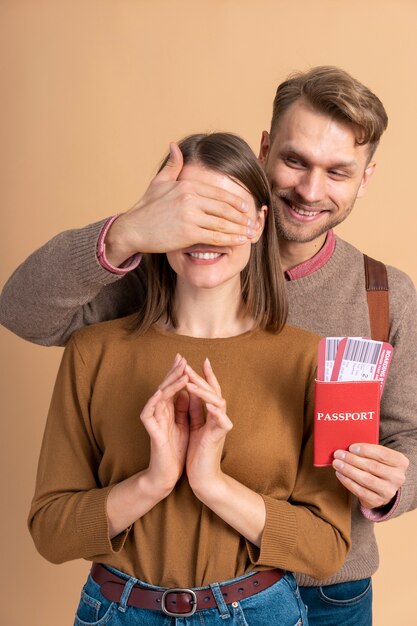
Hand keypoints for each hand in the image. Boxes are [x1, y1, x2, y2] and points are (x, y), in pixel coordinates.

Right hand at [104, 143, 254, 265]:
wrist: (133, 229)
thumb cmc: (146, 208)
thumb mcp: (159, 182)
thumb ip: (173, 165)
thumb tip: (175, 146)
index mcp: (187, 185)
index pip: (219, 192)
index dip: (236, 200)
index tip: (247, 206)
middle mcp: (190, 198)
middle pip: (224, 207)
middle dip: (242, 216)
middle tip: (253, 222)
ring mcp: (190, 215)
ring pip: (222, 222)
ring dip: (239, 229)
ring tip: (250, 233)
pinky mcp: (188, 232)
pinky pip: (215, 236)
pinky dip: (230, 240)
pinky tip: (239, 242)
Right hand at [140, 354, 189, 494]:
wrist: (167, 474)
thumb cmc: (175, 450)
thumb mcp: (184, 425)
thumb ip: (184, 409)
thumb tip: (187, 392)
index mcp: (168, 410)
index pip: (172, 387)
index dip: (177, 373)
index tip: (185, 359)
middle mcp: (159, 412)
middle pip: (164, 387)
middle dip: (173, 372)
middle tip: (181, 358)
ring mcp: (154, 420)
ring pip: (158, 396)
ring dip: (169, 384)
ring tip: (181, 372)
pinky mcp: (151, 431)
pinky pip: (149, 413)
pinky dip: (154, 401)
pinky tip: (161, 392)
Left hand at [184, 359, 232, 493]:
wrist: (204, 478)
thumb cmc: (198, 454)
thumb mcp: (194, 427)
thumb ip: (194, 411)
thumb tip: (189, 393)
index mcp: (211, 415)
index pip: (210, 390)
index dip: (206, 375)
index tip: (201, 360)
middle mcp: (219, 417)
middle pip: (214, 391)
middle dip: (200, 378)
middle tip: (188, 366)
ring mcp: (221, 427)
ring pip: (218, 402)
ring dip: (204, 392)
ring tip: (191, 383)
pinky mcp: (219, 437)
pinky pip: (222, 421)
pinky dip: (215, 412)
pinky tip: (208, 404)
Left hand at [332, 443, 408, 508]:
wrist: (383, 486)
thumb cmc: (377, 465)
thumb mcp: (378, 456)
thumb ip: (368, 450)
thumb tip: (348, 446)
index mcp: (400, 462)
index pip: (383, 454)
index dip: (366, 450)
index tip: (351, 447)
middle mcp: (397, 478)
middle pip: (372, 466)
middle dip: (352, 459)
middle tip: (338, 454)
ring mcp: (389, 491)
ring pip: (366, 479)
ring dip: (348, 470)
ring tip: (337, 463)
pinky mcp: (377, 501)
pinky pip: (360, 491)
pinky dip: (347, 481)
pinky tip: (339, 474)